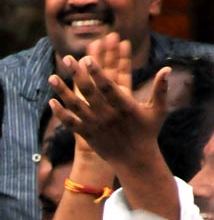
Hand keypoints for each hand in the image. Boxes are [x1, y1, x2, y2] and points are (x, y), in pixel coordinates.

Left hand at [48, 33, 168, 169]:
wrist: (135, 160)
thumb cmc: (147, 133)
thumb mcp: (157, 111)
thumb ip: (160, 89)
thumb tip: (167, 68)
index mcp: (124, 107)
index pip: (108, 87)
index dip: (97, 73)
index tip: (87, 59)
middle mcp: (107, 115)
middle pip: (88, 92)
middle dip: (77, 75)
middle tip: (68, 58)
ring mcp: (95, 125)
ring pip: (75, 106)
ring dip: (62, 91)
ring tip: (51, 77)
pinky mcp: (87, 134)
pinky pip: (70, 123)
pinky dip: (60, 113)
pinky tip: (51, 101)